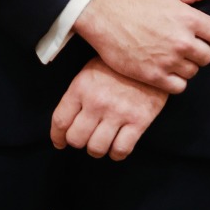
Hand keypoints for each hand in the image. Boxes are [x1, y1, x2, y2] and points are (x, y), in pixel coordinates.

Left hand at [51, 59, 166, 159]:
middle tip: (84, 137)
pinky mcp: (139, 120)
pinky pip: (121, 150)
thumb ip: (77, 95)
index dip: (57, 136)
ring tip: (100, 142)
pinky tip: (117, 145)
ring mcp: (118, 112)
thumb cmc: (118, 66)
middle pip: (76, 139)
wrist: (151, 57)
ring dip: (96, 149)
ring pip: (96, 149)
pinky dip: (116, 153)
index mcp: (82, 87)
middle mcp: (97, 101)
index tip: (60, 142)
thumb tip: (66, 122)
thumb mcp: (91, 71)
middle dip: (78, 141)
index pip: (60, 121)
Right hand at [73, 0, 209, 94]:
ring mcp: (168, 60)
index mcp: (188, 18)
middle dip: (200, 52)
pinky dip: (176, 81)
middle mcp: (182, 41)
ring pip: (193, 72)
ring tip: (175, 58)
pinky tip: (168, 71)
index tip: (206, 38)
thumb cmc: (136, 1)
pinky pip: (179, 87)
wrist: (105, 17)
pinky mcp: (154, 76)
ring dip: (187, 66)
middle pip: (207, 57)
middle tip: (187, 48)